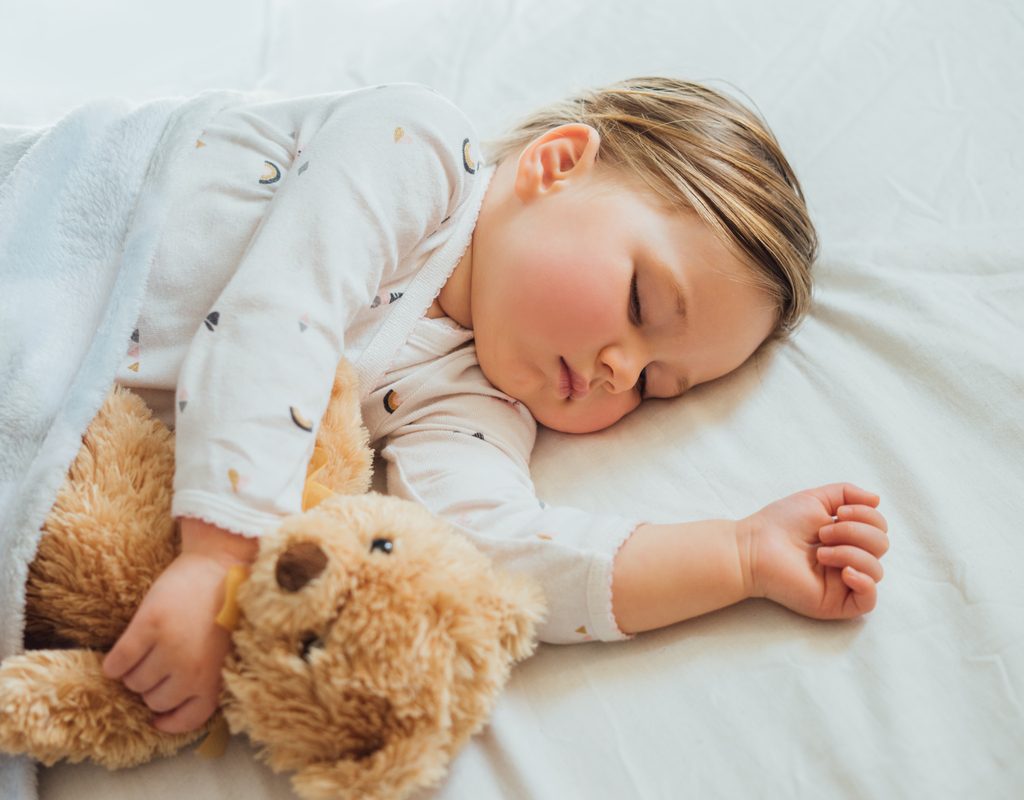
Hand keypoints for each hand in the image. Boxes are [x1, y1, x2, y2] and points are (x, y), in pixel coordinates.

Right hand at [102, 519, 257, 732]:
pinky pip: (118, 662)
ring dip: (134, 672)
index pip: (189, 720)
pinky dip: (114, 663)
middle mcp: (191, 670)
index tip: (158, 718)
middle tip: (157, 665)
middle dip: (152, 687)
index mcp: (214, 678)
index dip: (170, 722)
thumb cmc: (223, 608)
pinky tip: (121, 654)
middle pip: (154, 700)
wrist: (220, 565)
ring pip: (133, 682)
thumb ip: (204, 679)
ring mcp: (169, 648)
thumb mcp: (222, 652)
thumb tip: (171, 707)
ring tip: (146, 652)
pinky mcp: (148, 627)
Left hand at [738, 483, 888, 619]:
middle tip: (823, 534)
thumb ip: (847, 493)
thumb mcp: (816, 499)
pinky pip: (869, 601)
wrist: (754, 548)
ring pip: (876, 570)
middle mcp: (849, 559)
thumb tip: (877, 499)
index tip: (837, 513)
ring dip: (850, 553)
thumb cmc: (780, 524)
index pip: (879, 528)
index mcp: (847, 537)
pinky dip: (864, 583)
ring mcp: (843, 583)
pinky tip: (845, 572)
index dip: (866, 516)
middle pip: (881, 545)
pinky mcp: (836, 603)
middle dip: (855, 532)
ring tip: (820, 553)